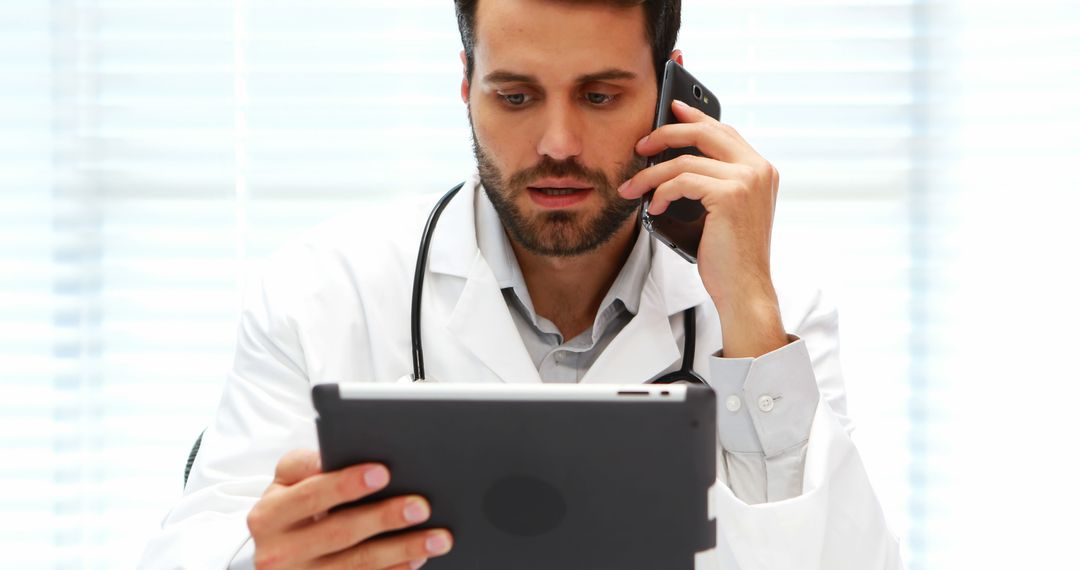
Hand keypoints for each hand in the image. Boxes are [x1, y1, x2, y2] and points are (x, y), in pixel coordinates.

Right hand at [246, 449, 452, 569]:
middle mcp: (278, 554)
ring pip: (356, 565)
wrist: (276, 555)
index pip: (310, 495)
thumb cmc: (290, 509)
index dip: (346, 484)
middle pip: (339, 533)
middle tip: (421, 506)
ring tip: (437, 537)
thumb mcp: (285, 483)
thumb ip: (305, 465)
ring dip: (402, 550)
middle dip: (384, 518)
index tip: (383, 472)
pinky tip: (417, 558)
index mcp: (268, 516)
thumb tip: (334, 455)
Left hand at [618, 100, 786, 357]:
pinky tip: (654, 208)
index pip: (724, 131)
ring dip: (651, 175)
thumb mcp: (722, 212)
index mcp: (761, 170)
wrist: (744, 289)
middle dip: (667, 133)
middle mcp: (759, 169)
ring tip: (632, 188)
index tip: (670, 110)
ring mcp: (747, 180)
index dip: (695, 118)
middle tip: (640, 145)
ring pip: (686, 160)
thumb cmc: (730, 258)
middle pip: (706, 132)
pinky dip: (661, 193)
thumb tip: (675, 165)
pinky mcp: (731, 195)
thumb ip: (711, 184)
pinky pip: (682, 181)